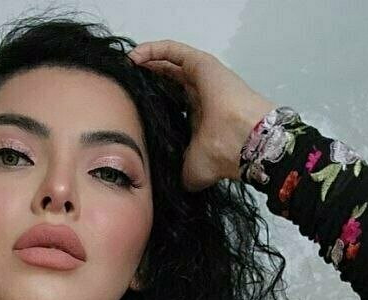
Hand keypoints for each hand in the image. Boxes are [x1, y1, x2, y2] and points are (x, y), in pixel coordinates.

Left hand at [127, 39, 276, 190]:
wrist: (241, 142)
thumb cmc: (222, 157)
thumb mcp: (189, 173)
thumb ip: (175, 171)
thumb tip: (161, 182)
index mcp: (200, 117)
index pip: (173, 103)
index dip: (154, 102)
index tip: (133, 105)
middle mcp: (201, 95)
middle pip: (170, 80)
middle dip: (149, 79)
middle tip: (127, 82)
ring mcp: (203, 77)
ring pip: (170, 62)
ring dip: (148, 61)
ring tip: (127, 65)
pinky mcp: (201, 64)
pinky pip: (172, 50)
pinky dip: (152, 50)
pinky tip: (134, 56)